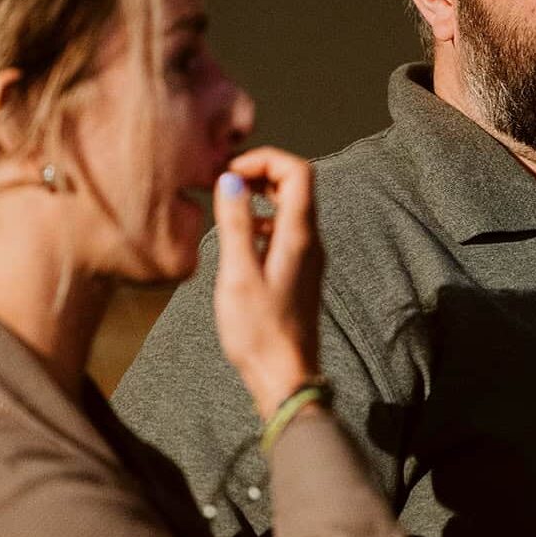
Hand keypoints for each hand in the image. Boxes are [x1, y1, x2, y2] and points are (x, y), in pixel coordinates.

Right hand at [211, 147, 323, 419]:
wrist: (284, 377)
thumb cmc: (259, 331)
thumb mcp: (238, 274)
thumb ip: (234, 224)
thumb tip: (230, 181)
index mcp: (299, 236)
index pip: (298, 171)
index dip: (265, 160)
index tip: (231, 171)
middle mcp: (310, 241)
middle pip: (296, 184)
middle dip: (261, 172)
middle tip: (225, 182)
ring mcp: (307, 257)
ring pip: (290, 207)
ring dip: (260, 196)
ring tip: (225, 205)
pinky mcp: (298, 272)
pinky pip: (285, 231)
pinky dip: (262, 221)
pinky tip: (238, 238)